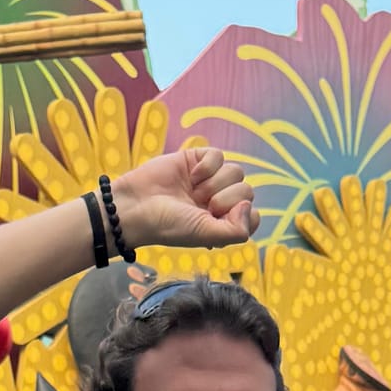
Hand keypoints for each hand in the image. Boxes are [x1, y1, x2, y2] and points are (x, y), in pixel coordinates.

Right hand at [113, 147, 259, 252]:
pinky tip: (191, 176)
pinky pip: (219, 155)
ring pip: (236, 171)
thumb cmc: (169, 225)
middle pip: (247, 190)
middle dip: (224, 199)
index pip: (253, 215)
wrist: (137, 206)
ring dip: (214, 183)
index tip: (217, 220)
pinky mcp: (197, 160)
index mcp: (224, 224)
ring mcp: (210, 181)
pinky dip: (207, 165)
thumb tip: (248, 206)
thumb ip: (236, 231)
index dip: (240, 216)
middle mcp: (219, 202)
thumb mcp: (206, 235)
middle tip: (200, 205)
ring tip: (193, 192)